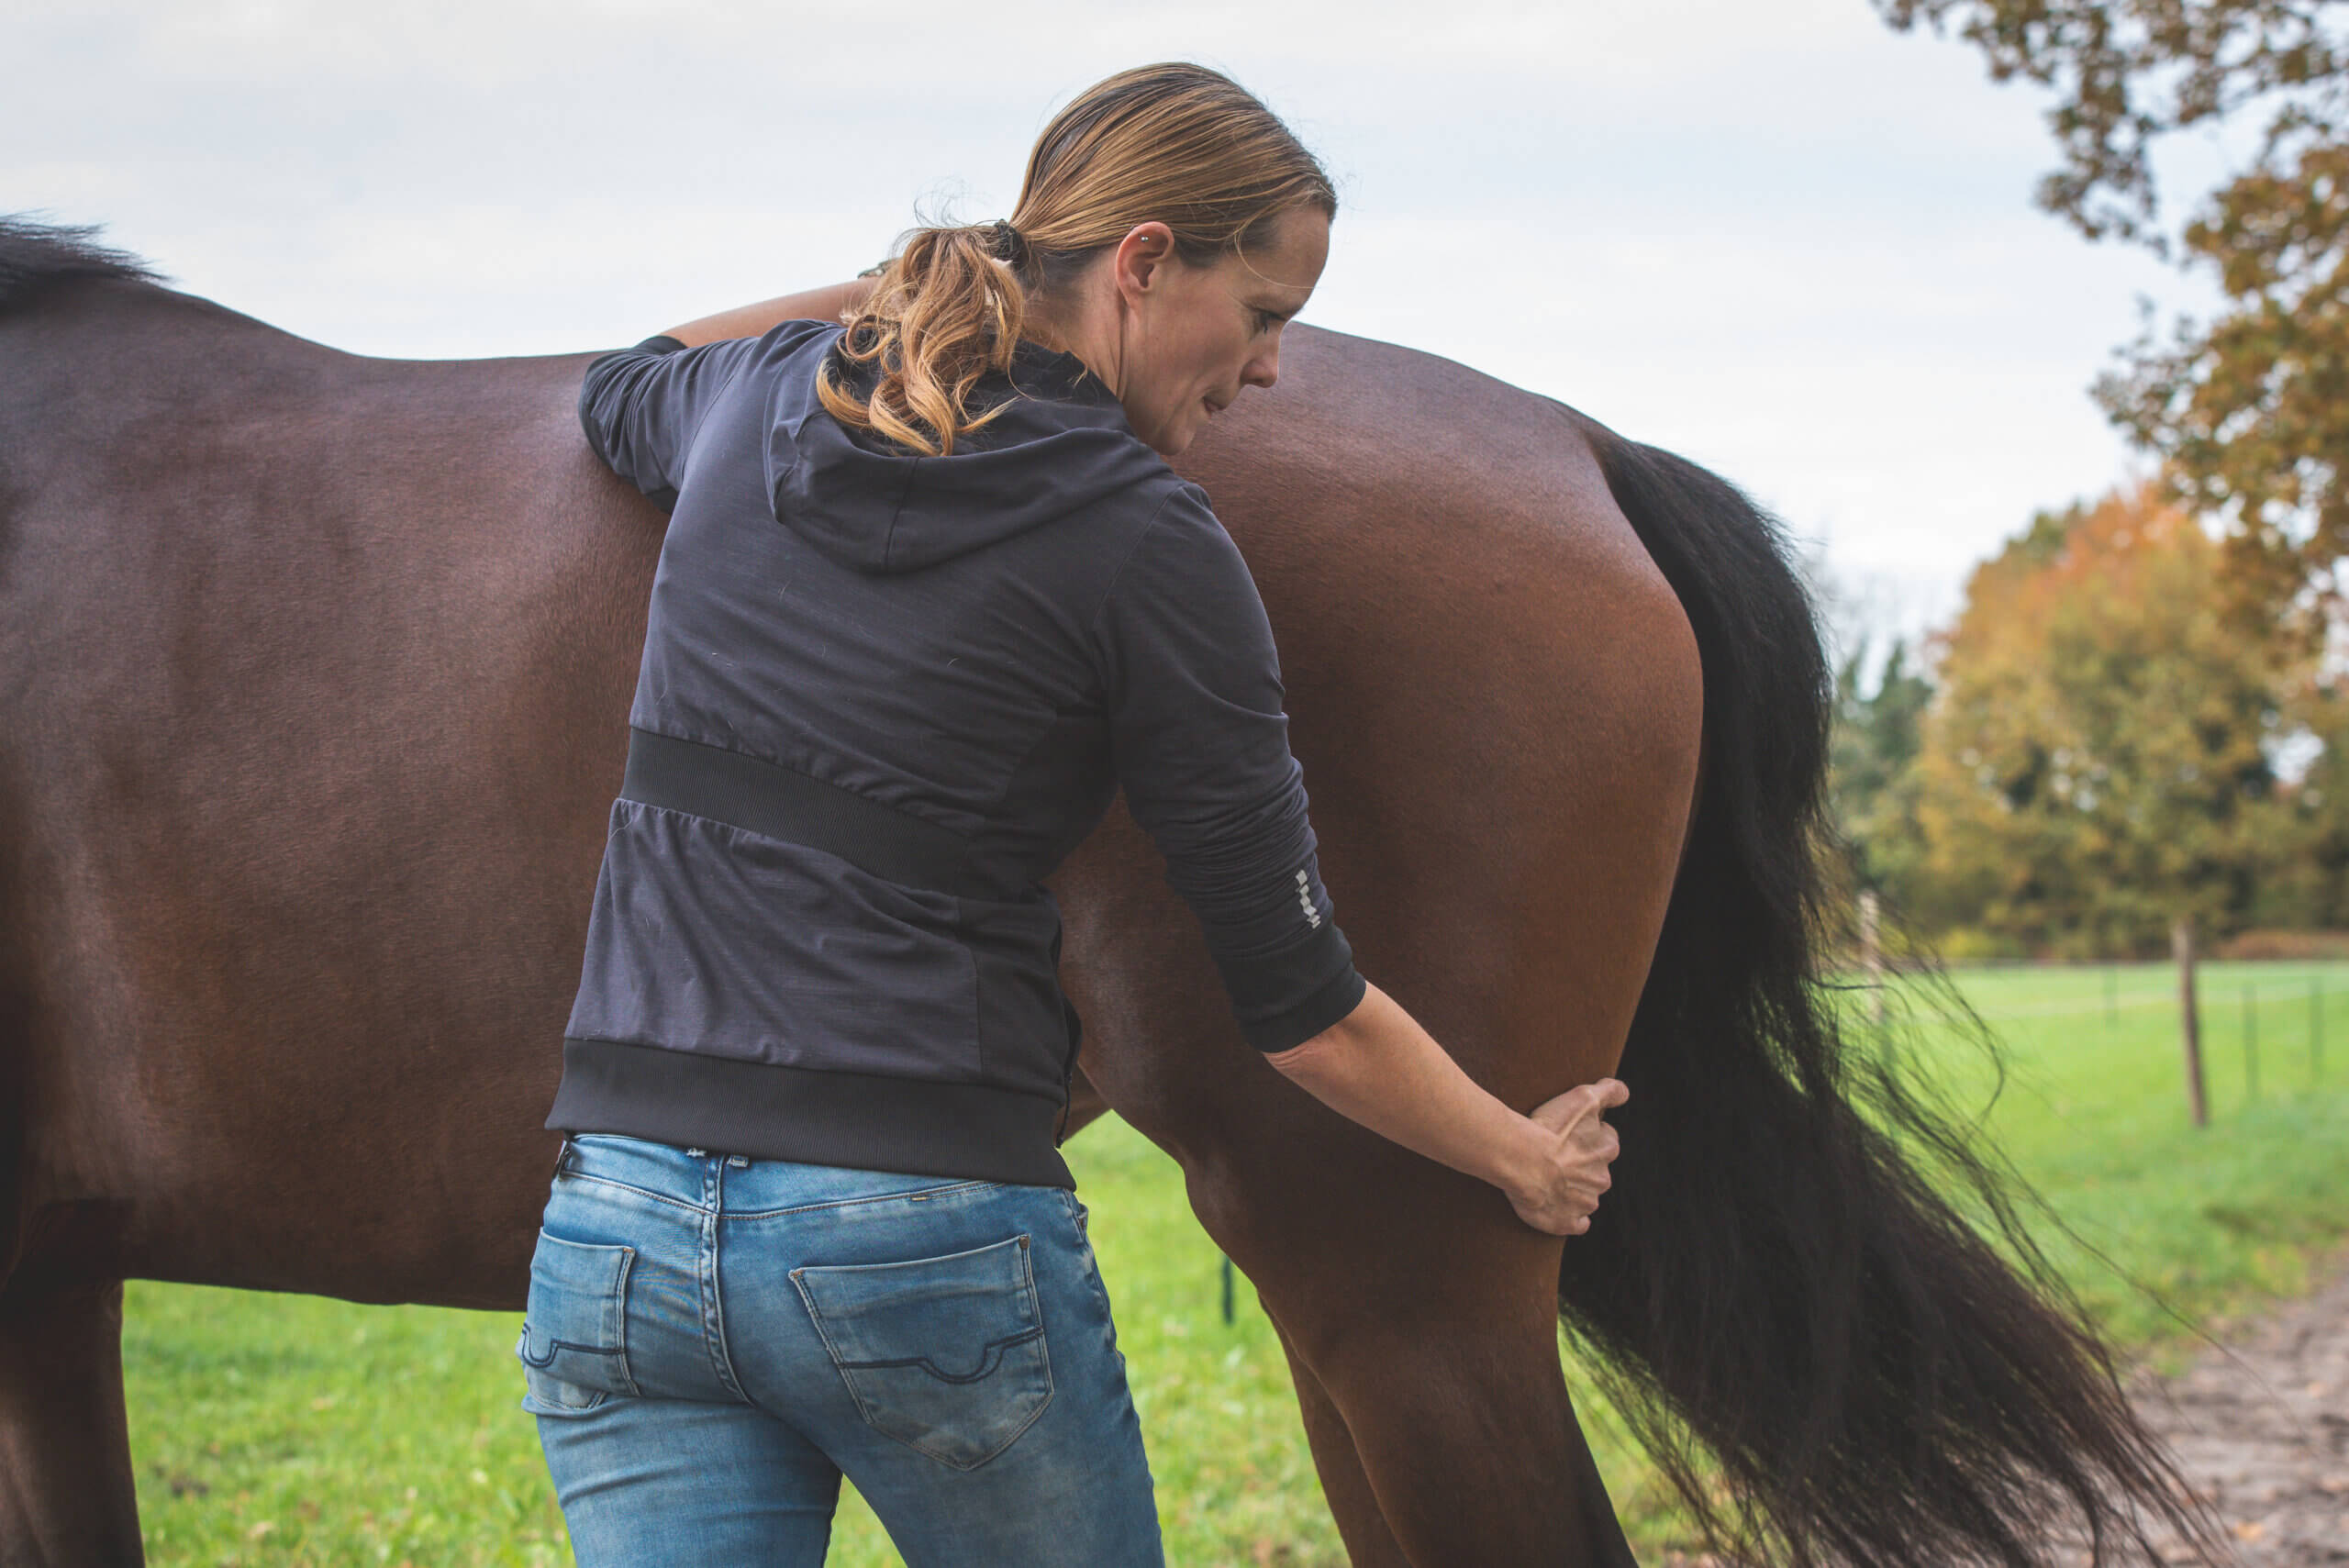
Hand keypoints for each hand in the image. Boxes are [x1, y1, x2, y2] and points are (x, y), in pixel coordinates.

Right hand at [1508, 1078, 1627, 1235]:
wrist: (1521, 1159)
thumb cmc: (1549, 1127)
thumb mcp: (1583, 1097)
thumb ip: (1610, 1091)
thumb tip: (1624, 1092)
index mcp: (1607, 1150)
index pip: (1607, 1141)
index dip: (1589, 1136)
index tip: (1571, 1134)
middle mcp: (1602, 1178)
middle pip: (1597, 1170)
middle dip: (1582, 1164)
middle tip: (1558, 1155)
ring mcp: (1585, 1203)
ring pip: (1587, 1196)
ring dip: (1574, 1189)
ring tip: (1550, 1178)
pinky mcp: (1568, 1222)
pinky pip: (1577, 1224)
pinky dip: (1571, 1217)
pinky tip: (1558, 1207)